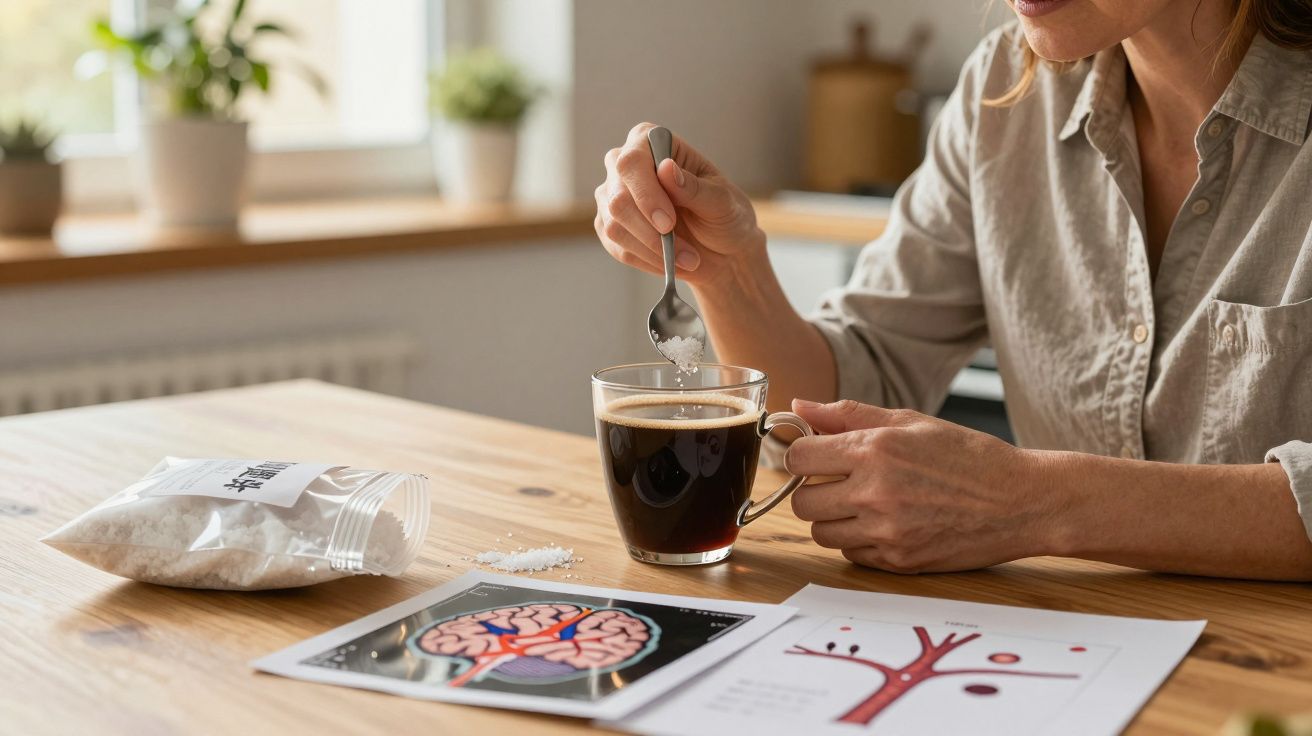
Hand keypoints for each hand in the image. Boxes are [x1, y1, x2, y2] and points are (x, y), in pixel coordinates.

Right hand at [594, 122, 764, 285]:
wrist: (722, 251)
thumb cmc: (724, 216)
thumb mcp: (722, 202)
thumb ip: (694, 187)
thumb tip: (665, 168)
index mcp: (652, 143)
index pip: (631, 162)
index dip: (646, 194)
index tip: (668, 223)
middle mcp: (624, 165)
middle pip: (617, 198)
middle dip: (650, 232)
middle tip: (685, 252)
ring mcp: (612, 195)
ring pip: (614, 226)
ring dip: (653, 250)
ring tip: (688, 259)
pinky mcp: (609, 226)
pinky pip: (617, 248)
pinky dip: (647, 260)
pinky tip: (670, 261)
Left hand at [785, 399, 1061, 572]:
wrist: (1021, 502)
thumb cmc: (969, 457)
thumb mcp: (912, 421)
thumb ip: (849, 414)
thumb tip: (799, 407)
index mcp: (875, 450)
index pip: (798, 458)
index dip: (804, 455)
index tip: (818, 455)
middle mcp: (874, 492)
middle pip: (802, 502)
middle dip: (814, 490)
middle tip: (840, 481)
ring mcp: (886, 532)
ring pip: (821, 533)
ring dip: (834, 519)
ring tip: (864, 503)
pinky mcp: (899, 562)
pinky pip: (851, 554)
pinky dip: (859, 541)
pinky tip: (886, 523)